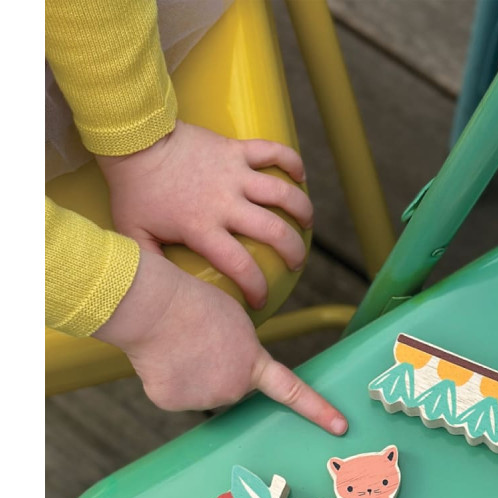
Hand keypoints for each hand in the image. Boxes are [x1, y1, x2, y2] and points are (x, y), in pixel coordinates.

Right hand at [93, 249, 347, 434]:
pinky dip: (165, 378)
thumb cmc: (194, 301)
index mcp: (254, 364)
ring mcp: (204, 398)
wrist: (155, 305)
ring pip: (199, 390)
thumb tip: (223, 366)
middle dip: (215, 369)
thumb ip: (240, 350)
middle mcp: (233, 388)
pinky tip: (161, 357)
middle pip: (227, 386)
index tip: (340, 426)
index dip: (317, 410)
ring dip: (189, 373)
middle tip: (198, 343)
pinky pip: (173, 393)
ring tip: (178, 344)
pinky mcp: (173, 402)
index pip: (291, 392)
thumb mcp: (235, 321)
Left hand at [96, 121, 312, 309]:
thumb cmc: (134, 190)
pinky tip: (300, 175)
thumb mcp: (135, 236)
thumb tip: (168, 292)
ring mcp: (234, 174)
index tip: (260, 301)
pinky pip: (273, 152)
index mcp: (203, 227)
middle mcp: (225, 202)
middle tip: (296, 262)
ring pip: (283, 193)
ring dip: (302, 210)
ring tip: (308, 223)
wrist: (133, 138)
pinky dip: (292, 162)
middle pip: (275, 232)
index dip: (256, 289)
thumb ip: (154, 265)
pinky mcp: (236, 150)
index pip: (241, 266)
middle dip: (293, 252)